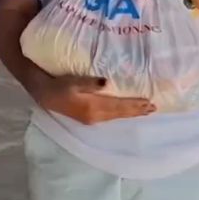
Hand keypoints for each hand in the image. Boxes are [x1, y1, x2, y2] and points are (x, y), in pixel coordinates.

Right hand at [34, 75, 154, 124]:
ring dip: (131, 113)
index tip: (150, 103)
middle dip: (137, 111)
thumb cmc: (59, 85)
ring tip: (145, 110)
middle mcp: (95, 116)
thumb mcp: (73, 81)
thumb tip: (107, 82)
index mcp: (93, 107)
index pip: (119, 106)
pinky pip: (111, 115)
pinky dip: (122, 113)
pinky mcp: (89, 117)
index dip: (135, 105)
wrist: (45, 95)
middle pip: (121, 113)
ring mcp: (92, 118)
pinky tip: (126, 111)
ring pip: (117, 116)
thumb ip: (90, 83)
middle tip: (154, 108)